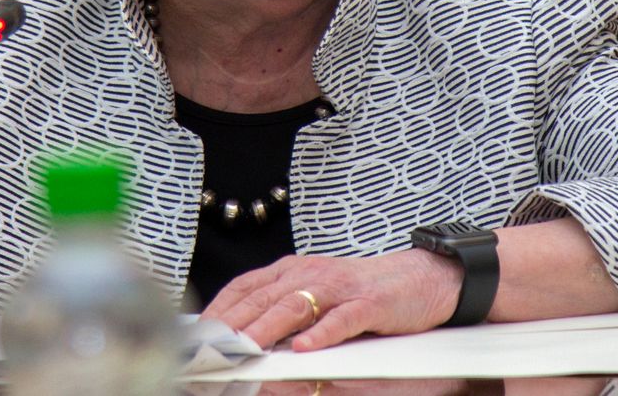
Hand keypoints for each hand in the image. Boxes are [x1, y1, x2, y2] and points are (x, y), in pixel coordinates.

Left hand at [200, 250, 460, 351]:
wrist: (420, 276)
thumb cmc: (362, 289)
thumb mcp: (314, 291)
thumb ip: (280, 306)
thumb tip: (240, 331)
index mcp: (293, 270)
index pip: (246, 286)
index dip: (220, 308)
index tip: (198, 333)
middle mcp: (312, 273)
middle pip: (265, 297)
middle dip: (235, 323)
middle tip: (212, 346)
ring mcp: (340, 287)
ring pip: (296, 306)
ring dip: (268, 328)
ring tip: (247, 347)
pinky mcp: (370, 303)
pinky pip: (342, 318)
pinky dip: (322, 333)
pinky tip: (304, 348)